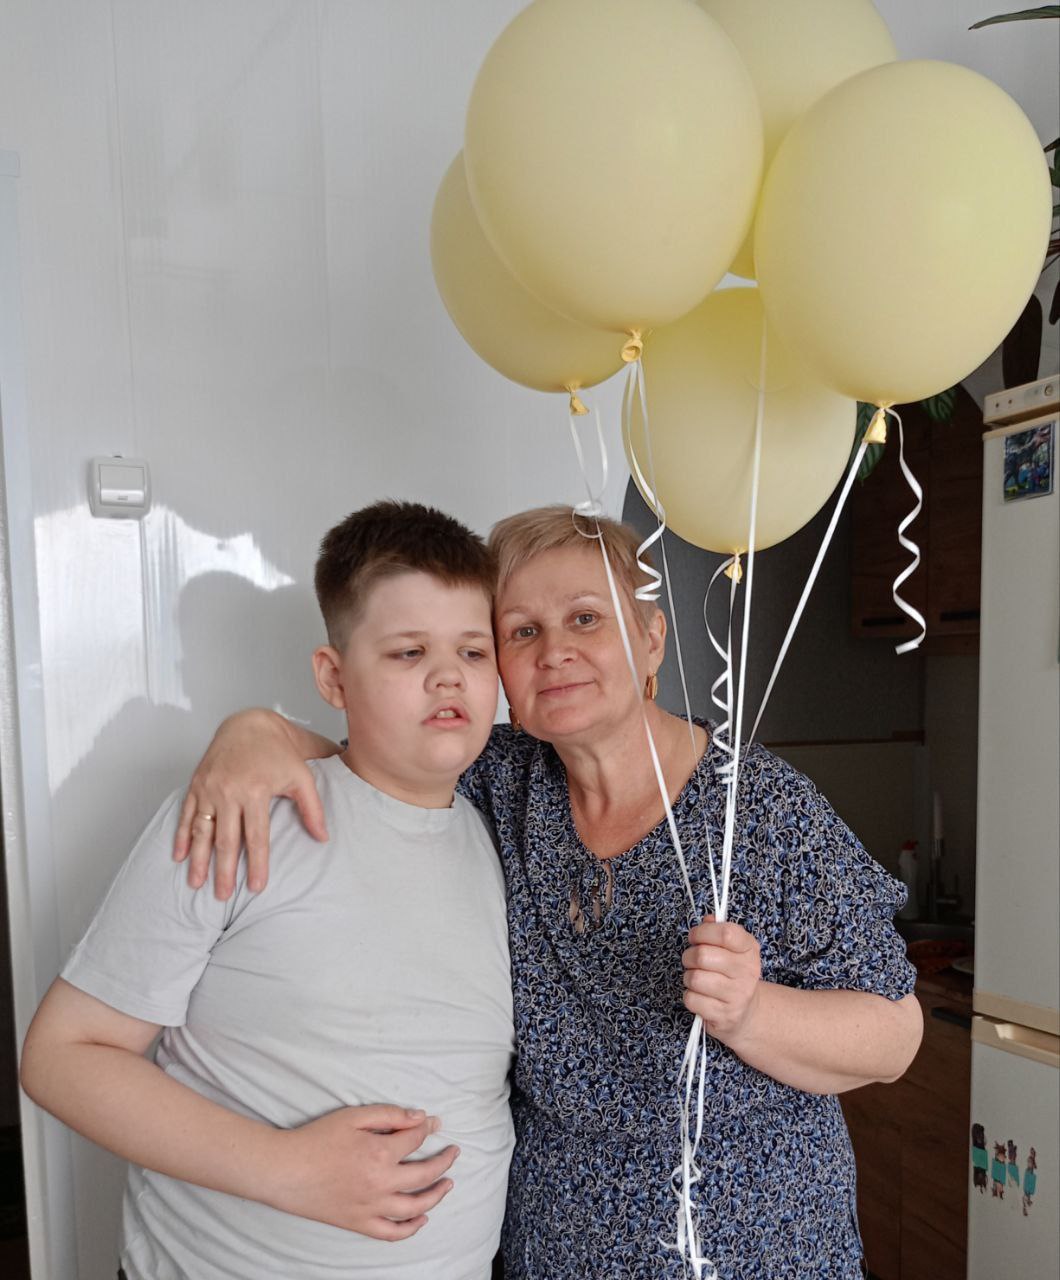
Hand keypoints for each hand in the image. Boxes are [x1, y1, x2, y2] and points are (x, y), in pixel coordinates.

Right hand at [173, 709, 329, 898]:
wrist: (249, 723)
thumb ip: (312, 808)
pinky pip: (186, 814)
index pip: (257, 836)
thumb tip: (323, 839)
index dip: (257, 864)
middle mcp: (229, 791)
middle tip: (222, 896)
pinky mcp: (196, 784)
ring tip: (196, 883)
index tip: (256, 888)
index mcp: (256, 790)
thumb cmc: (279, 751)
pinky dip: (180, 836)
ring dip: (198, 859)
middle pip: (226, 839)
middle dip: (223, 870)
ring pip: (201, 830)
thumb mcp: (302, 776)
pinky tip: (178, 857)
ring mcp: (209, 788)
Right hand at [269, 1104, 459, 1240]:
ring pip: (415, 1206)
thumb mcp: (353, 1116)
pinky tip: (421, 1218)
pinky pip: (392, 1233)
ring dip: (437, 1195)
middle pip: (425, 1174)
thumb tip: (420, 1117)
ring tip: (448, 1184)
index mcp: (380, 1152)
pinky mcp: (359, 1223)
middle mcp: (381, 1182)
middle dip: (444, 1161)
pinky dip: (411, 1228)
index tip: (434, 1124)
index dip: (428, 1129)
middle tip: (454, 1152)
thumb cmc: (316, 1139)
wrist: (285, 1170)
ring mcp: (371, 1207)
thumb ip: (389, 1115)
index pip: (416, 1140)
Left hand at [681, 915, 762, 1044]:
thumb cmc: (732, 975)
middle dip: (689, 956)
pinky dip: (690, 997)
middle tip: (692, 961)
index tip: (695, 937)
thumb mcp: (732, 949)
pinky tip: (701, 997)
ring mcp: (737, 995)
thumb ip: (718, 930)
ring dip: (688, 978)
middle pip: (702, 955)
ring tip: (697, 980)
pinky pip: (692, 999)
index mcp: (749, 950)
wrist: (746, 1012)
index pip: (726, 933)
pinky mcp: (724, 1015)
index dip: (702, 932)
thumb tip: (707, 920)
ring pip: (695, 978)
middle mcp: (747, 972)